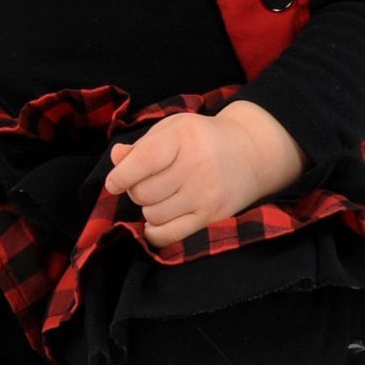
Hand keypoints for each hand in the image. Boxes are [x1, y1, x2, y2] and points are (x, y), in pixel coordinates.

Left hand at [104, 109, 282, 250]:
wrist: (251, 153)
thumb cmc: (202, 139)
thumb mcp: (172, 129)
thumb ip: (142, 145)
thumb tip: (116, 157)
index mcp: (183, 137)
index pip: (143, 160)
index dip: (121, 175)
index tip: (114, 183)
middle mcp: (196, 166)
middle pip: (144, 192)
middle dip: (135, 191)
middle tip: (145, 184)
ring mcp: (206, 193)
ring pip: (154, 214)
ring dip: (148, 208)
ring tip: (160, 196)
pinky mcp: (212, 216)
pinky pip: (171, 235)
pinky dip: (155, 232)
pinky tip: (156, 221)